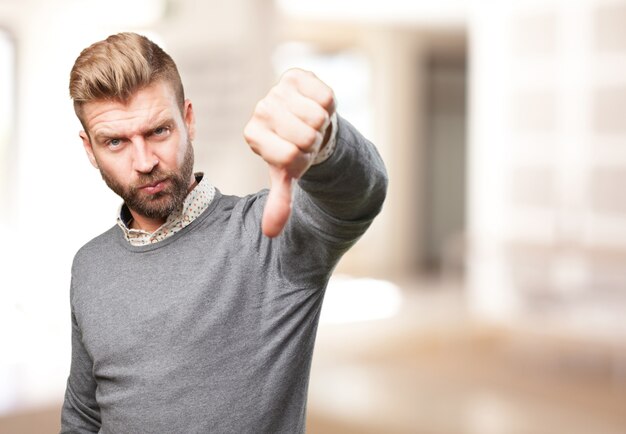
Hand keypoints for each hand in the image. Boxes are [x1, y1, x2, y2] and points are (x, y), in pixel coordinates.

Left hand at [243, 69, 335, 236]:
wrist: (307, 123)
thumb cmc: (294, 151)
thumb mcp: (287, 176)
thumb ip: (280, 202)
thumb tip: (270, 232)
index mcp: (252, 136)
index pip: (290, 156)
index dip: (304, 160)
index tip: (298, 154)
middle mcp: (261, 110)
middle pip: (305, 136)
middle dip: (314, 142)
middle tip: (307, 138)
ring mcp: (277, 90)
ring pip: (317, 116)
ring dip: (322, 124)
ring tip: (311, 124)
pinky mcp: (296, 75)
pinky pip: (325, 96)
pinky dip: (328, 106)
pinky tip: (316, 106)